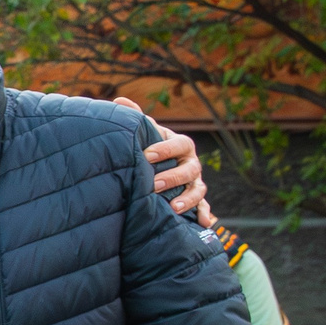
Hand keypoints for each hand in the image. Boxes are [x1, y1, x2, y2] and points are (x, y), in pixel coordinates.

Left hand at [117, 98, 207, 219]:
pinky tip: (204, 223)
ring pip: (198, 190)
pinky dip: (205, 215)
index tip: (146, 155)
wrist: (158, 167)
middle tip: (153, 185)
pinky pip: (204, 208)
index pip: (178, 144)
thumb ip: (135, 118)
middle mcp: (191, 163)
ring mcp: (195, 182)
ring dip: (188, 199)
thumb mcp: (145, 134)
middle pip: (189, 169)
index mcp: (180, 145)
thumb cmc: (150, 148)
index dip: (165, 149)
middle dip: (172, 178)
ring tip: (174, 207)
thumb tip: (119, 100)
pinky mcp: (197, 200)